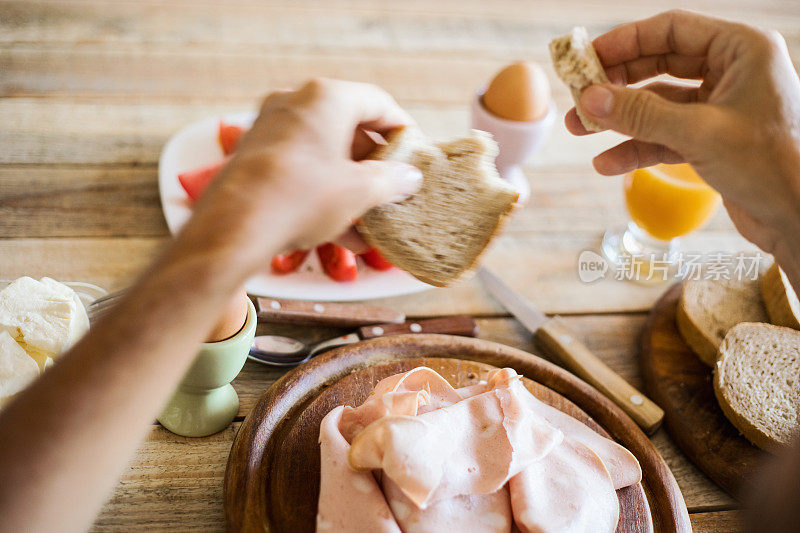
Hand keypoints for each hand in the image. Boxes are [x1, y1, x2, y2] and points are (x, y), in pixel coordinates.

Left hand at [184, 79, 421, 274]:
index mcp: (325, 97)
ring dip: (351, 186)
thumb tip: (410, 177)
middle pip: (349, 128)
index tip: (416, 154)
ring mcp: (270, 128)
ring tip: (371, 221)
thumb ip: (391, 180)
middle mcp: (295, 103)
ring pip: (324, 154)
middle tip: (394, 190)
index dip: (403, 129)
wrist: (234, 227)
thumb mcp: (359, 191)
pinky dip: (324, 194)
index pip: (378, 103)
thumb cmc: (303, 197)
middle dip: (375, 165)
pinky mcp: (254, 157)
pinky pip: (301, 170)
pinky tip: (343, 234)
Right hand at [566, 10, 799, 263]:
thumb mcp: (698, 133)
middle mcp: (731, 72)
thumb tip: (589, 98)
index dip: (624, 42)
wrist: (799, 218)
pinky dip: (637, 148)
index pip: (672, 29)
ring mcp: (720, 107)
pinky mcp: (712, 140)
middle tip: (578, 95)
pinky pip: (665, 136)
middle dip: (616, 84)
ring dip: (620, 118)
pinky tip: (607, 163)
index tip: (587, 58)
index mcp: (741, 50)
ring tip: (580, 129)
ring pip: (658, 104)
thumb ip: (640, 114)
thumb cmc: (769, 164)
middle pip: (659, 65)